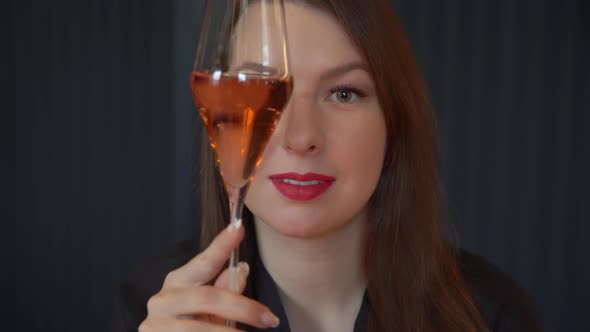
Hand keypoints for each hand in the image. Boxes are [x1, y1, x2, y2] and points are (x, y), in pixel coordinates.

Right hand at [139, 224, 280, 330]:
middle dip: (243, 308)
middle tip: (269, 318)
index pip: (204, 261)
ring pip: (200, 327)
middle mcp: (163, 300)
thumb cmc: (187, 328)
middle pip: (207, 297)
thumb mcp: (207, 310)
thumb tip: (240, 270)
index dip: (222, 245)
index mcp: (178, 282)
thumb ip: (223, 292)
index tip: (239, 228)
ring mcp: (156, 324)